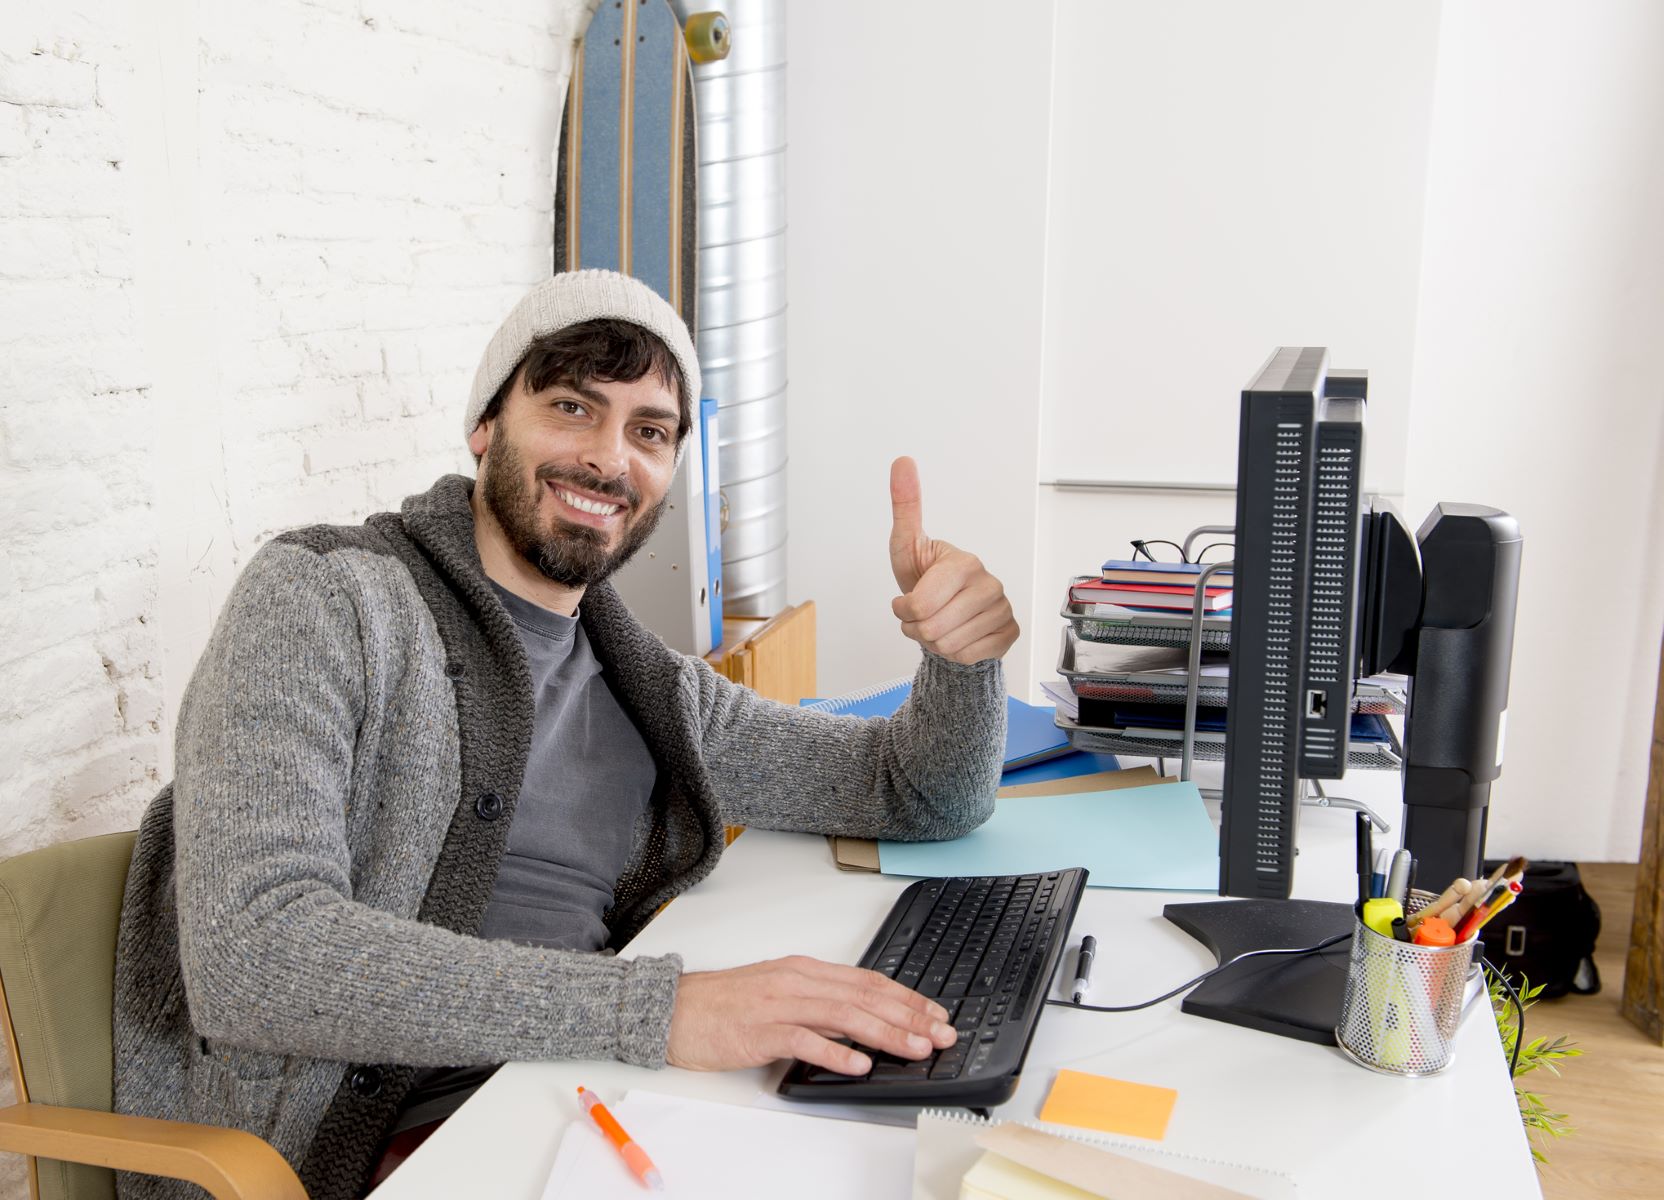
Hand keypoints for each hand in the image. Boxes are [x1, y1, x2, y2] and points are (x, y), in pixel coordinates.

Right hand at [665, 956, 958, 1073]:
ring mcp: (780, 1004)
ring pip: (845, 1014)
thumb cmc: (723, 1005)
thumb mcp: (777, 992)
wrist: (673, 1008)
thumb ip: (817, 1002)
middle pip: (866, 996)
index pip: (868, 980)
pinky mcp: (761, 1030)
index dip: (907, 997)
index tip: (935, 1014)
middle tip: (941, 1034)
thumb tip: (859, 1021)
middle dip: (910, 1016)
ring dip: (886, 1033)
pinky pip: (805, 1040)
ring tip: (915, 1048)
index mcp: (805, 970)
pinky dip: (836, 1052)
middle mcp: (798, 981)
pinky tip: (859, 1064)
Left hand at [887, 456, 1018, 664]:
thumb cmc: (924, 577)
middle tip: (921, 616)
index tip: (906, 601)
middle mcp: (989, 583)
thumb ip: (905, 506)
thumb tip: (902, 460)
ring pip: (949, 646)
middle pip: (933, 629)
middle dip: (916, 629)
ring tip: (938, 623)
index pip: (919, 605)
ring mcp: (1003, 609)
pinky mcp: (1009, 633)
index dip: (903, 611)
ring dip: (933, 642)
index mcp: (964, 562)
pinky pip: (967, 657)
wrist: (947, 610)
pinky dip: (954, 653)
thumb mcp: (907, 544)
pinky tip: (958, 634)